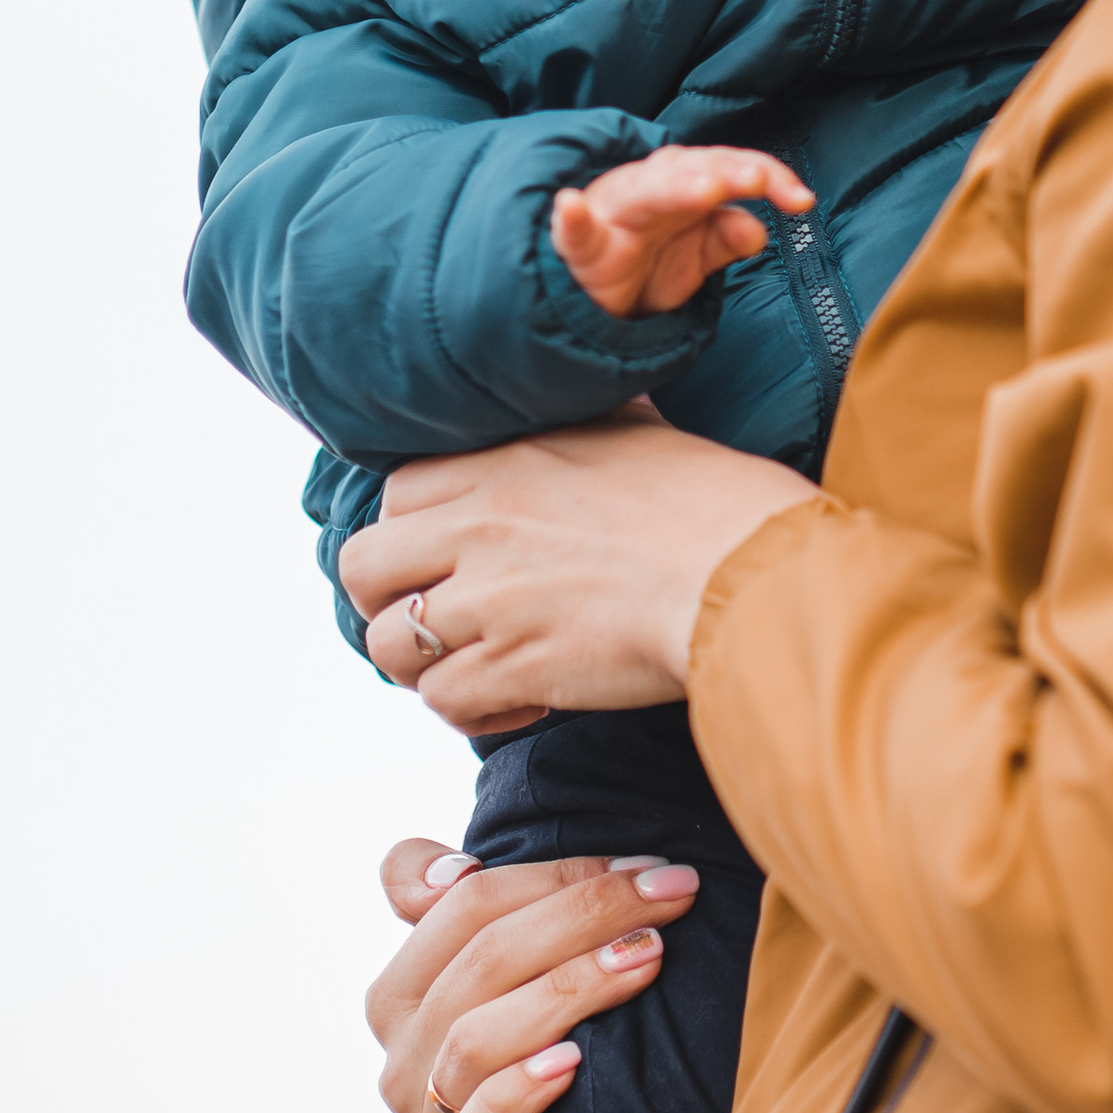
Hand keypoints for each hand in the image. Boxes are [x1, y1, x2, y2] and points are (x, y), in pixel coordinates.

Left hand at [342, 415, 816, 729]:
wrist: (751, 570)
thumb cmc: (713, 500)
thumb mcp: (634, 428)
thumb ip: (582, 426)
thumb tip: (587, 400)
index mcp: (504, 461)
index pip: (395, 492)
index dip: (411, 535)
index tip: (451, 561)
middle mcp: (481, 525)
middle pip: (361, 567)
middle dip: (389, 602)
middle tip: (441, 621)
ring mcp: (491, 598)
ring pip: (387, 646)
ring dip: (426, 666)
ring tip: (480, 667)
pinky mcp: (515, 665)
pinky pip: (444, 701)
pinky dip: (475, 711)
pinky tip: (523, 702)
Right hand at [367, 837, 704, 1112]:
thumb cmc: (526, 1049)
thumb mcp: (492, 973)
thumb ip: (461, 906)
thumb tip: (457, 870)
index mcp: (403, 988)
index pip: (467, 904)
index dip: (557, 875)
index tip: (648, 867)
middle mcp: (402, 1051)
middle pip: (484, 959)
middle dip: (586, 915)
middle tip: (670, 896)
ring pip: (477, 1038)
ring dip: (568, 990)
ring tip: (645, 960)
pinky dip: (521, 1092)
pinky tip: (574, 1065)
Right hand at [550, 145, 814, 317]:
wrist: (588, 291)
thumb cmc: (645, 259)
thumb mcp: (695, 257)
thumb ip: (724, 239)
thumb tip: (759, 231)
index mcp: (683, 184)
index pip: (730, 167)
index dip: (770, 177)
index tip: (802, 201)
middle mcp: (650, 187)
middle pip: (692, 169)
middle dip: (726, 172)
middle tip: (757, 181)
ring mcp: (612, 212)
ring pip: (644, 191)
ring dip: (675, 187)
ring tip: (706, 190)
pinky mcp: (580, 246)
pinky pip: (574, 230)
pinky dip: (572, 219)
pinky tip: (570, 207)